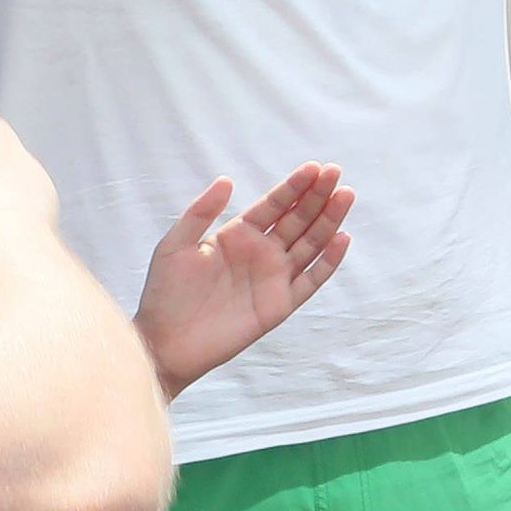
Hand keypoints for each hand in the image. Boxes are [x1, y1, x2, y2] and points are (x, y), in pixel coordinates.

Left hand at [134, 165, 351, 398]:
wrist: (165, 343)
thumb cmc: (165, 294)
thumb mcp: (174, 246)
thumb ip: (200, 212)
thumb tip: (227, 180)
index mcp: (238, 236)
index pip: (273, 205)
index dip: (293, 187)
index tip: (314, 167)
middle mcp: (261, 253)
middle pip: (297, 219)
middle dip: (317, 196)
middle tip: (335, 172)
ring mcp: (274, 278)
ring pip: (310, 243)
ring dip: (329, 220)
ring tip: (345, 195)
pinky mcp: (281, 304)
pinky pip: (312, 279)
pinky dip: (329, 261)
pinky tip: (342, 238)